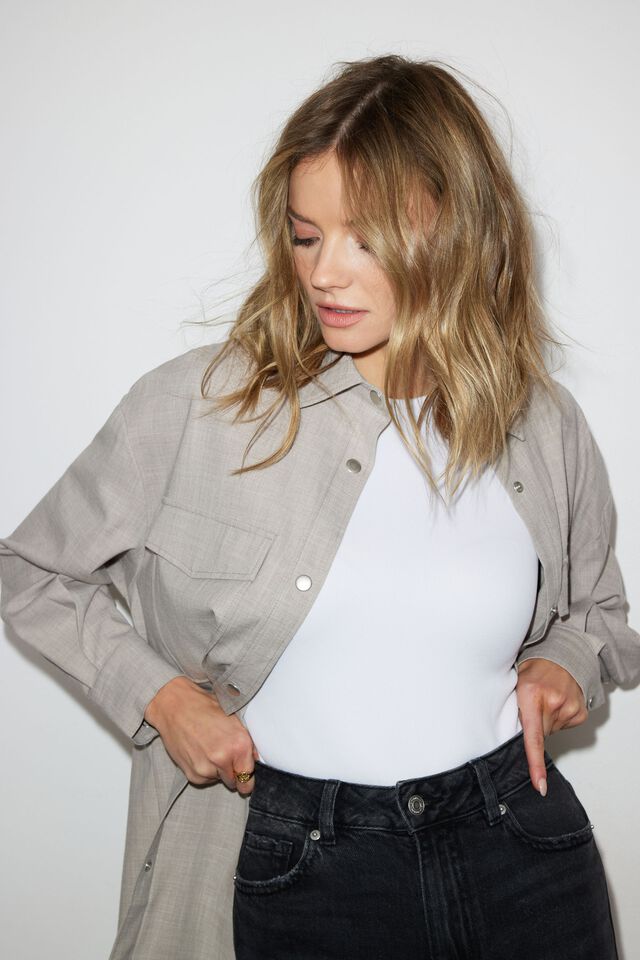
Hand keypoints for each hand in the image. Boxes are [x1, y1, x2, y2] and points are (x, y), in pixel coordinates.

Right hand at [143, 676, 259, 794]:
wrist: (175, 706)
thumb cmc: (205, 707)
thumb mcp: (234, 718)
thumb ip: (248, 742)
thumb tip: (256, 759)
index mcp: (239, 744)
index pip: (249, 778)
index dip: (248, 776)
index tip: (245, 774)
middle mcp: (223, 759)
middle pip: (235, 782)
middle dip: (233, 771)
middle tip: (224, 753)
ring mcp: (206, 768)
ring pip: (219, 780)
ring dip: (218, 770)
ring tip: (209, 748)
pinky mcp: (191, 774)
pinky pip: (204, 779)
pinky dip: (204, 770)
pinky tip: (199, 752)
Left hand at [515, 658, 588, 796]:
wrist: (559, 656)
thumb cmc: (532, 672)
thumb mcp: (516, 686)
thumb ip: (514, 710)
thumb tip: (512, 740)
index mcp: (529, 695)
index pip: (532, 737)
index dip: (535, 764)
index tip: (540, 785)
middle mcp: (551, 701)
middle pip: (541, 735)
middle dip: (535, 726)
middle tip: (534, 706)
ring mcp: (569, 706)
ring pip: (552, 731)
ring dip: (547, 721)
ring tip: (546, 700)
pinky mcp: (580, 712)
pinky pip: (565, 726)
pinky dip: (559, 719)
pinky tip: (557, 703)